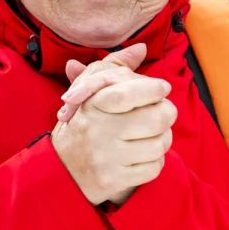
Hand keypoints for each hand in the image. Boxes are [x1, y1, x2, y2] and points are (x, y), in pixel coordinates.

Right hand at [52, 48, 176, 205]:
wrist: (61, 169)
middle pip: (156, 119)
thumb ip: (116, 67)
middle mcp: (99, 131)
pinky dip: (155, 161)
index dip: (153, 88)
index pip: (128, 94)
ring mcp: (107, 158)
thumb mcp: (90, 90)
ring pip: (160, 144)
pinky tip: (144, 154)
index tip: (162, 87)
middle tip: (163, 111)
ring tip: (153, 134)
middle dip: (167, 113)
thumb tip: (141, 48)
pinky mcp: (114, 181)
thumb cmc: (84, 122)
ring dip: (163, 138)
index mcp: (92, 105)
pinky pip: (154, 168)